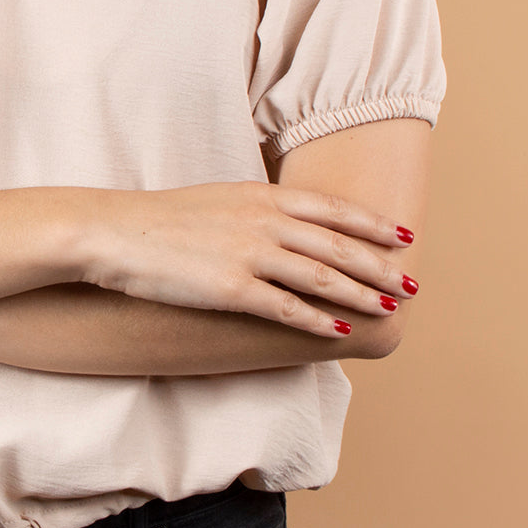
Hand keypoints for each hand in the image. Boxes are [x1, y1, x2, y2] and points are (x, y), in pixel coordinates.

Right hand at [82, 180, 417, 337]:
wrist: (114, 232)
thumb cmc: (160, 219)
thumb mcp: (217, 200)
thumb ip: (256, 209)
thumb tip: (284, 224)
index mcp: (261, 196)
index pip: (332, 209)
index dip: (372, 224)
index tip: (403, 235)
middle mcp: (263, 221)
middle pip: (338, 246)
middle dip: (380, 266)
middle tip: (412, 283)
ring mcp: (249, 254)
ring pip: (322, 277)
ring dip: (361, 294)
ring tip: (388, 308)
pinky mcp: (230, 288)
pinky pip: (287, 308)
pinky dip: (318, 321)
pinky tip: (339, 332)